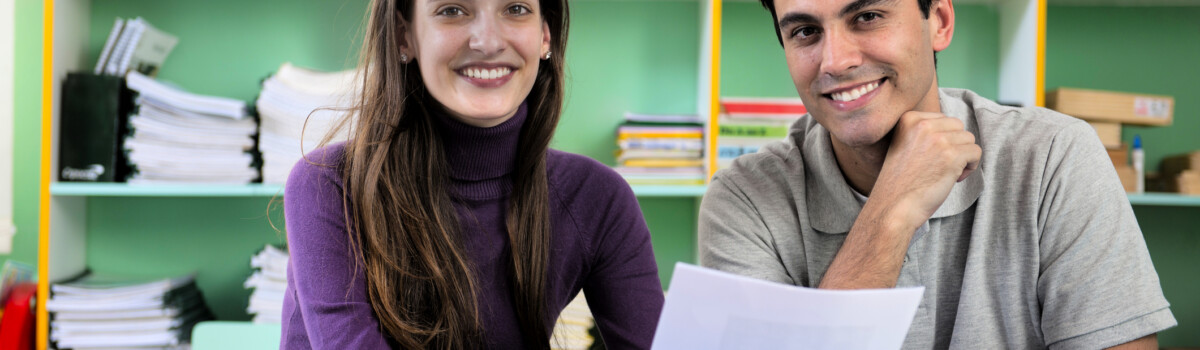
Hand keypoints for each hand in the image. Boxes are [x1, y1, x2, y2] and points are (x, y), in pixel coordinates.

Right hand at [871, 111, 980, 228]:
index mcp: (908, 118)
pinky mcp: (952, 156)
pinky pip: (976, 152)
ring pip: (969, 139)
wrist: (893, 206)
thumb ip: (924, 132)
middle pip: (957, 126)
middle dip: (954, 145)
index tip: (931, 157)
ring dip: (963, 156)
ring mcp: (938, 139)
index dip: (942, 139)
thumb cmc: (899, 181)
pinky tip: (954, 178)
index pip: (942, 119)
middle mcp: (923, 124)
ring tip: (946, 172)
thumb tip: (955, 130)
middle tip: (941, 165)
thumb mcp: (904, 145)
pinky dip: (970, 167)